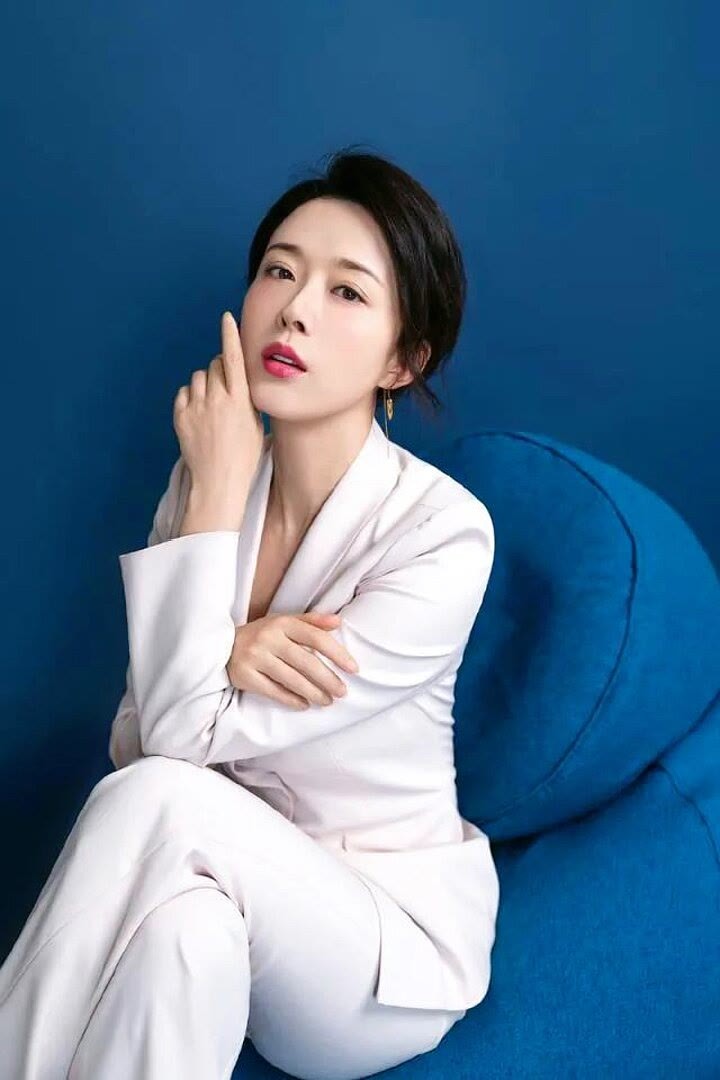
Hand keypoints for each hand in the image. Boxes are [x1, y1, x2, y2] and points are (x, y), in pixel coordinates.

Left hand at [173, 311, 264, 493]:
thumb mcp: (255, 425)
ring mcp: (196, 407)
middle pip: (214, 365)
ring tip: (211, 404)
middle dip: (219, 369)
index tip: (226, 318)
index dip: (230, 335)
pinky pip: (183, 393)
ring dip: (205, 383)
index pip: (234, 358)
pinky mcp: (181, 417)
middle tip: (224, 387)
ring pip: (198, 377)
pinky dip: (190, 397)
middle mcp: (217, 399)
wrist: (218, 482)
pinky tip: (199, 412)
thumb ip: (246, 399)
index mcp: (240, 400)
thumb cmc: (243, 457)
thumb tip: (238, 379)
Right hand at [226, 612, 359, 709]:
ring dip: (313, 693)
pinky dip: (291, 700)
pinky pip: (273, 691)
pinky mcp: (245, 676)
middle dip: (328, 679)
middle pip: (306, 661)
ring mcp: (255, 657)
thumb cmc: (261, 634)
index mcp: (282, 623)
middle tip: (343, 692)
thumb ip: (311, 622)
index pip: (316, 637)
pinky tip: (305, 705)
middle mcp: (268, 639)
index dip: (337, 653)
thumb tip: (339, 622)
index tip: (353, 668)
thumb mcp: (283, 622)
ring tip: (327, 701)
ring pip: (291, 679)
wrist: (221, 646)